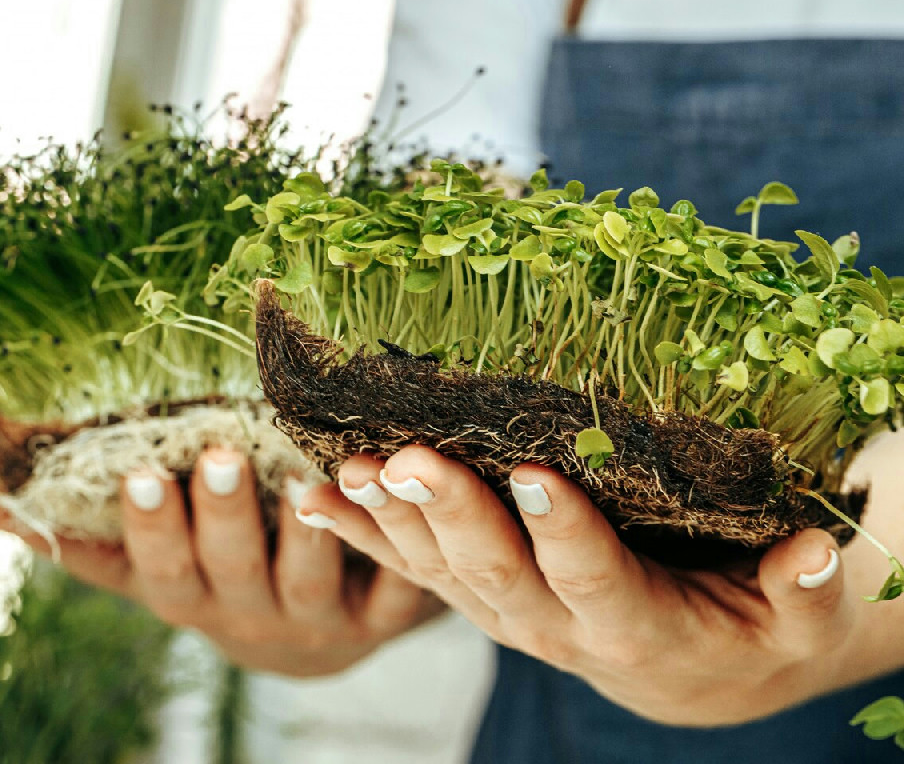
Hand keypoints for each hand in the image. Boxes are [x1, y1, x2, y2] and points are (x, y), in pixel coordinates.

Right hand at [0, 449, 443, 676]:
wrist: (321, 630)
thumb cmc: (217, 575)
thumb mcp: (144, 562)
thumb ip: (70, 533)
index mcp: (191, 601)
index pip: (160, 573)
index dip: (150, 529)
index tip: (138, 472)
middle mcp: (252, 620)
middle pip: (233, 573)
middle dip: (221, 518)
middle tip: (215, 455)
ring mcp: (321, 621)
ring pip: (311, 579)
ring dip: (308, 530)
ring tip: (303, 472)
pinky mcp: (388, 614)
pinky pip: (394, 588)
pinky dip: (394, 548)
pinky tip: (389, 495)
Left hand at [293, 444, 897, 725]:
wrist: (691, 669)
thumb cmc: (751, 625)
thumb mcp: (796, 618)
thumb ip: (802, 592)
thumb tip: (813, 553)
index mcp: (634, 625)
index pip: (592, 578)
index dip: (564, 533)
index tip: (535, 473)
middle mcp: (553, 625)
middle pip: (494, 571)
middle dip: (449, 512)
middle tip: (407, 456)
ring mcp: (504, 612)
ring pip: (438, 570)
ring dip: (389, 521)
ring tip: (346, 469)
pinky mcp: (476, 595)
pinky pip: (409, 568)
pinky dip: (360, 535)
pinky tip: (311, 495)